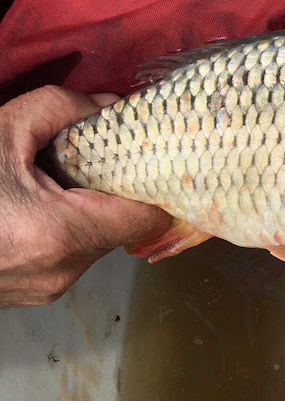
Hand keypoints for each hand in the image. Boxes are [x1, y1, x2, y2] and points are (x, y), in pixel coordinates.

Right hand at [0, 86, 170, 307]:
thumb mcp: (1, 131)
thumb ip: (64, 109)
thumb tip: (109, 106)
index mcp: (60, 235)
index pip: (148, 218)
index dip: (154, 184)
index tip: (148, 159)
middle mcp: (60, 273)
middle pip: (122, 228)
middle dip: (113, 190)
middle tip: (95, 159)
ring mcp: (43, 290)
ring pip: (95, 243)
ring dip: (87, 209)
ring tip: (55, 180)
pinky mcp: (28, 294)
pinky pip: (67, 256)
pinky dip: (63, 228)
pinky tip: (34, 204)